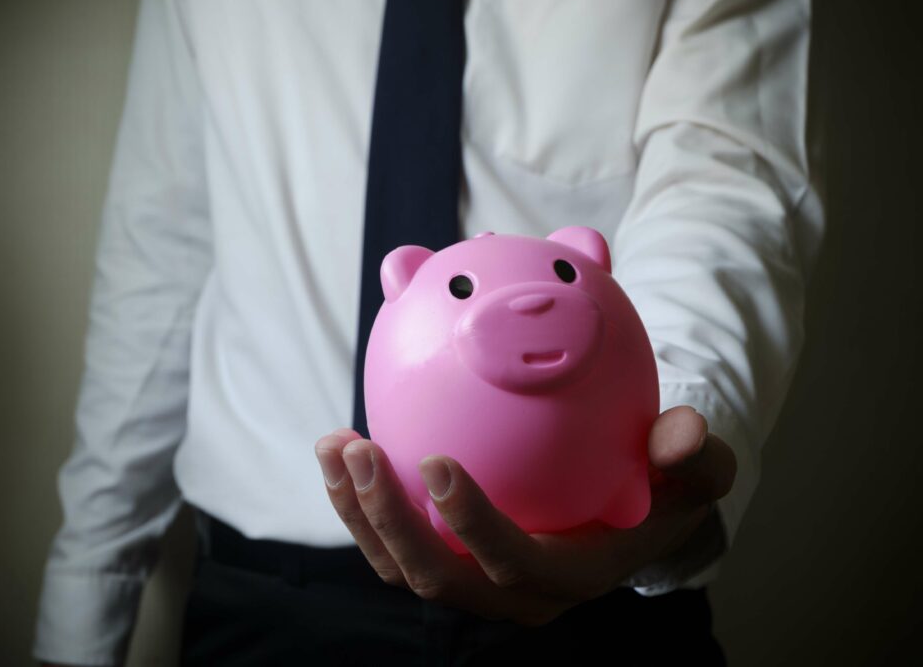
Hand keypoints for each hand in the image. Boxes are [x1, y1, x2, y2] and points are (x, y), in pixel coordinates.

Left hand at [314, 405, 735, 625]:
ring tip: (333, 444)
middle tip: (360, 449)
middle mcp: (513, 593)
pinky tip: (340, 448)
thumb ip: (693, 458)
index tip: (436, 461)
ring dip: (356, 511)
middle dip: (390, 521)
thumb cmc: (659, 490)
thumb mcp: (692, 474)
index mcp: (570, 576)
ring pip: (401, 567)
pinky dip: (357, 503)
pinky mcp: (446, 560)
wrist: (628, 514)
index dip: (472, 526)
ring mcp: (473, 581)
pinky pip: (391, 544)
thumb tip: (683, 434)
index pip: (514, 563)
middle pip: (438, 578)